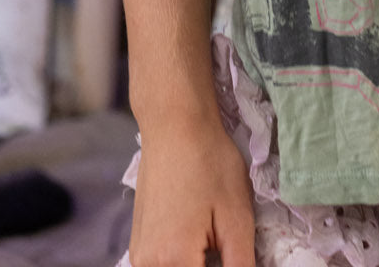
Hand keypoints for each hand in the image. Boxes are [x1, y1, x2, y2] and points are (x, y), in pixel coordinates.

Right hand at [128, 114, 255, 266]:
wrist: (174, 125)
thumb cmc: (209, 162)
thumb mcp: (237, 216)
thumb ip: (240, 264)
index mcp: (173, 261)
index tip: (237, 253)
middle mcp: (147, 266)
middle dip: (211, 265)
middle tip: (227, 240)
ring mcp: (139, 256)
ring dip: (199, 264)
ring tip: (215, 238)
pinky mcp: (138, 245)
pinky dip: (185, 261)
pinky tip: (201, 236)